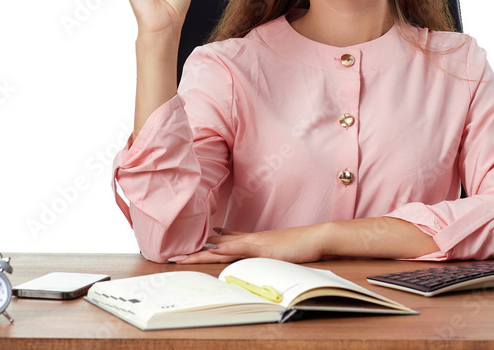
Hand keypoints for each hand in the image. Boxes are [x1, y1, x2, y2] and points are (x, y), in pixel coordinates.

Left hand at [175, 225, 328, 264]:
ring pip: (222, 246)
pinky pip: (239, 248)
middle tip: (176, 254)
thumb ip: (267, 252)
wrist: (317, 237)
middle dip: (198, 250)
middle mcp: (250, 238)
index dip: (210, 243)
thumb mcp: (279, 250)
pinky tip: (212, 250)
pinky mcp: (262, 247)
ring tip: (183, 255)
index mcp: (254, 239)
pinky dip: (224, 250)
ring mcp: (255, 242)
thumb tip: (259, 256)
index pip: (226, 240)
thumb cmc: (302, 244)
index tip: (194, 244)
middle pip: (218, 244)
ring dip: (202, 252)